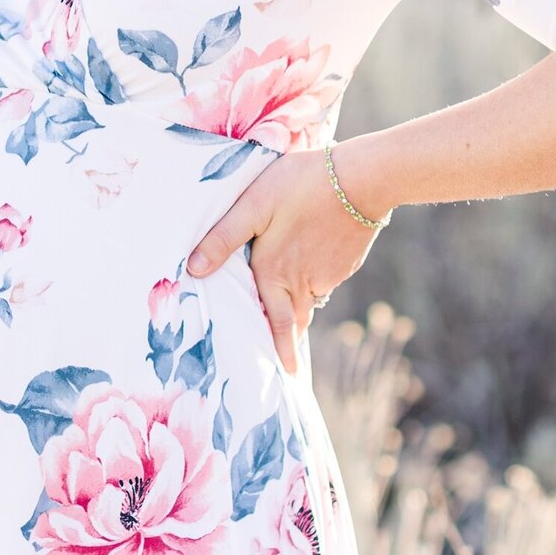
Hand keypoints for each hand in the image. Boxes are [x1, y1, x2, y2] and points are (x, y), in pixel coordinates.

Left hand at [184, 145, 385, 375]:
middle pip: (295, 317)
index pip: (277, 325)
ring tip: (289, 293)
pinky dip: (316, 277)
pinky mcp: (348, 261)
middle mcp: (303, 281)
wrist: (362, 178)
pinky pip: (326, 278)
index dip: (280, 352)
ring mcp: (330, 273)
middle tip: (285, 356)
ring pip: (310, 296)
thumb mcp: (253, 205)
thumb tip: (193, 269)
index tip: (286, 376)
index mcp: (276, 273)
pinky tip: (312, 257)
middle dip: (289, 337)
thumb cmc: (300, 186)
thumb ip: (223, 238)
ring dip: (299, 301)